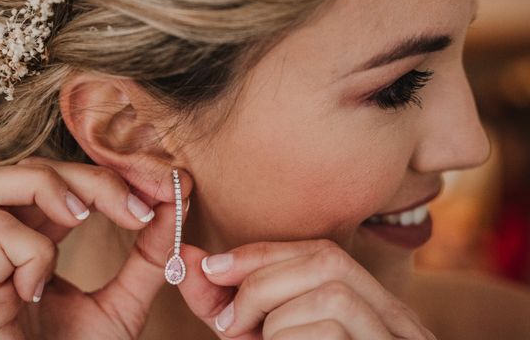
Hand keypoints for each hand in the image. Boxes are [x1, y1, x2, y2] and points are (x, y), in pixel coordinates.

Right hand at [0, 155, 191, 339]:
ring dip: (44, 189)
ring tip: (82, 220)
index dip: (102, 175)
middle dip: (87, 178)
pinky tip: (45, 287)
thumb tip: (176, 201)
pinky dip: (33, 249)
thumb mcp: (125, 303)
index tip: (156, 194)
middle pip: (23, 169)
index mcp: (23, 245)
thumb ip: (149, 256)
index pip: (50, 176)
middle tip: (134, 210)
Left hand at [177, 240, 436, 339]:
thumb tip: (187, 260)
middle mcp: (395, 322)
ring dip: (276, 321)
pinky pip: (331, 334)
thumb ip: (227, 304)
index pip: (321, 252)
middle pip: (329, 261)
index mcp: (370, 306)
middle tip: (229, 323)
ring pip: (333, 297)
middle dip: (264, 281)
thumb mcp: (259, 339)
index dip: (263, 253)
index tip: (212, 266)